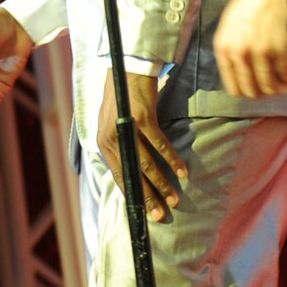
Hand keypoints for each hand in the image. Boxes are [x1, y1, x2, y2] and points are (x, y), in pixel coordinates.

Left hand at [96, 71, 187, 222]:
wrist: (127, 71)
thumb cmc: (124, 101)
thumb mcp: (115, 126)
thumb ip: (121, 147)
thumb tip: (133, 171)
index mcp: (104, 144)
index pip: (119, 176)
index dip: (133, 196)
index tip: (146, 213)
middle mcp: (111, 139)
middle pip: (132, 174)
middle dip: (148, 197)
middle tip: (161, 215)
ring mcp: (126, 129)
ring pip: (146, 164)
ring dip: (162, 183)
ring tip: (174, 199)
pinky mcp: (142, 118)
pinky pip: (159, 145)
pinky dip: (172, 160)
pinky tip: (182, 172)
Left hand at [213, 0, 286, 98]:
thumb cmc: (248, 2)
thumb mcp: (228, 28)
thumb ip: (230, 51)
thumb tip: (237, 73)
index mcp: (224, 48)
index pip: (232, 85)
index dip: (244, 91)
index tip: (251, 91)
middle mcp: (240, 53)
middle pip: (251, 89)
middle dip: (261, 92)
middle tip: (267, 89)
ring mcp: (261, 52)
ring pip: (269, 86)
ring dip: (276, 88)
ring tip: (280, 84)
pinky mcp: (280, 49)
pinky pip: (286, 75)